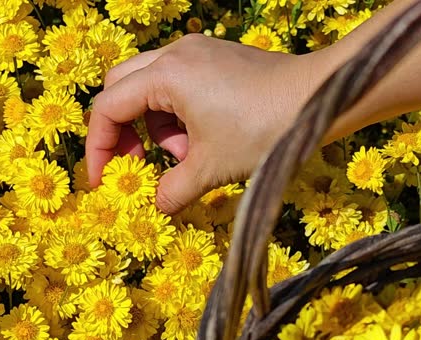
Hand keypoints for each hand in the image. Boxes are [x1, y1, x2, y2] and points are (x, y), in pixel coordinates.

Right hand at [85, 34, 326, 213]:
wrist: (321, 99)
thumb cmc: (264, 130)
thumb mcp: (211, 168)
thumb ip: (173, 190)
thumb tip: (157, 206)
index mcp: (166, 75)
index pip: (108, 108)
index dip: (99, 147)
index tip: (104, 181)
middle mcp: (176, 54)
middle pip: (121, 87)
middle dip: (121, 130)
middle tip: (135, 163)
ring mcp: (198, 52)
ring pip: (149, 86)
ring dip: (155, 125)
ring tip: (184, 156)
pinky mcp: (216, 58)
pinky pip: (178, 84)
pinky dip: (177, 114)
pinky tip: (203, 140)